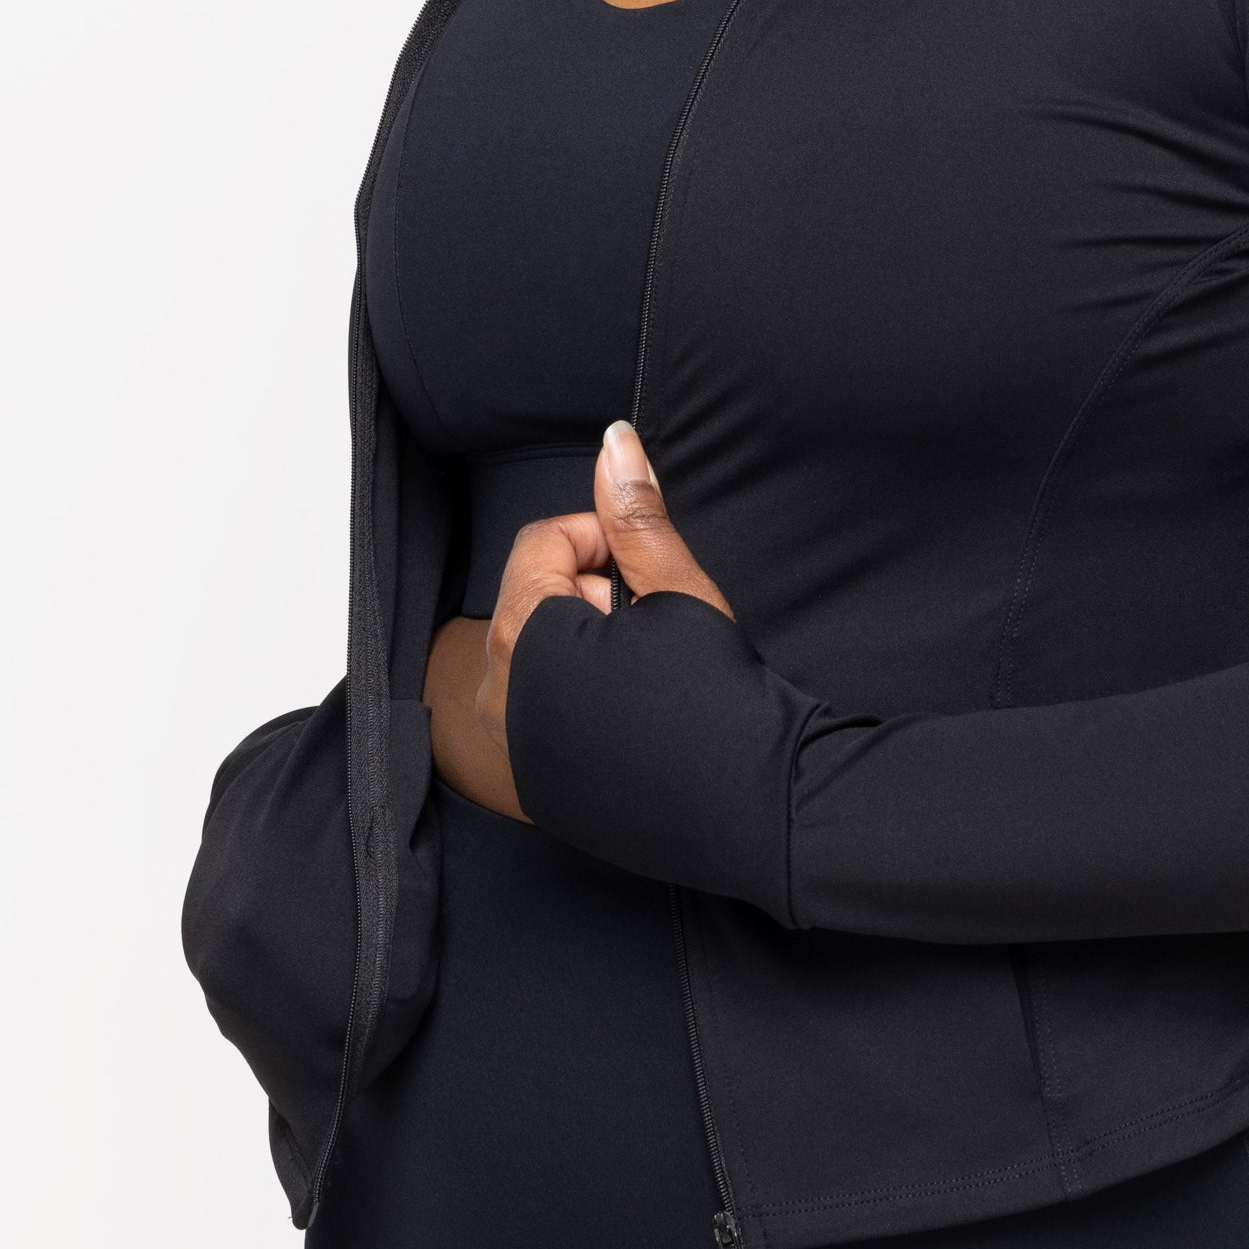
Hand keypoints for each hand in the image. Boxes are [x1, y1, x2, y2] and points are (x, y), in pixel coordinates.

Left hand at [421, 423, 734, 824]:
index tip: (647, 568)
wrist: (751, 807)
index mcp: (525, 631)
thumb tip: (614, 440)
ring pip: (532, 663)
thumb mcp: (678, 588)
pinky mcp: (534, 791)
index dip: (601, 540)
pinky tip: (633, 720)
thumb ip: (636, 514)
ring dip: (580, 652)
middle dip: (589, 598)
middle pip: (531, 603)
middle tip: (652, 626)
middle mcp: (498, 693)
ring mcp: (511, 749)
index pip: (542, 543)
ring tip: (646, 674)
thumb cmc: (716, 696)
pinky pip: (538, 721)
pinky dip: (575, 707)